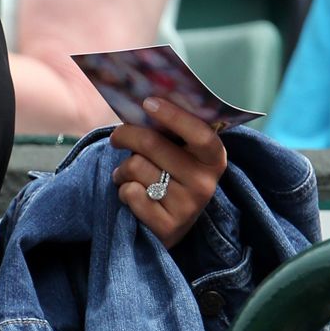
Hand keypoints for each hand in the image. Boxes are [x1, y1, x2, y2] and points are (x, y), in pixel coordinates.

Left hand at [110, 97, 227, 248]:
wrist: (170, 228)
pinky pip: (130, 193)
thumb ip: (168, 134)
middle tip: (116, 138)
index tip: (148, 102)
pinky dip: (123, 190)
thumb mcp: (179, 156)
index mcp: (213, 159)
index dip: (174, 116)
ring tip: (126, 175)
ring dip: (121, 169)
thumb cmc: (169, 178)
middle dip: (125, 136)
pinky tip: (132, 195)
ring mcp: (188, 207)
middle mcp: (205, 183)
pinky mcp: (168, 227)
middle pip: (153, 145)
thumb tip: (141, 103)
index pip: (200, 134)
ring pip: (136, 167)